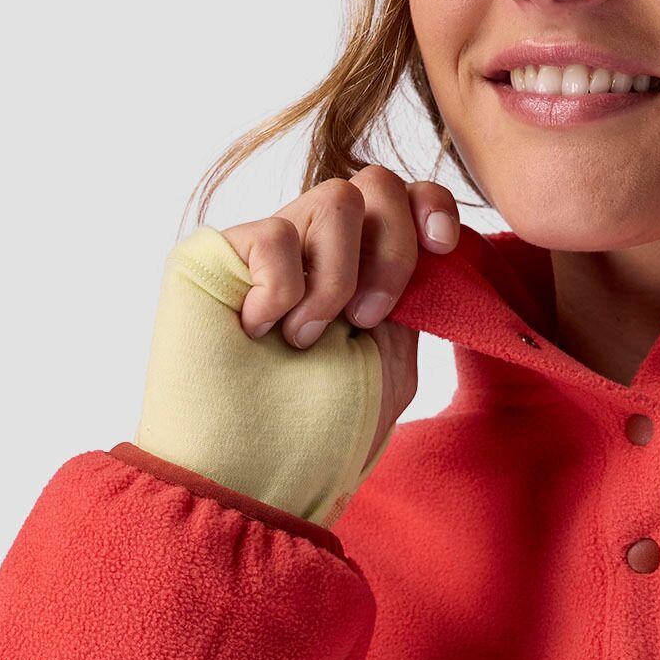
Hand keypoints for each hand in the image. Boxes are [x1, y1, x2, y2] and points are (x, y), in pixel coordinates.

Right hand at [219, 166, 460, 466]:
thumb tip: (429, 239)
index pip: (404, 198)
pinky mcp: (216, 254)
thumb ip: (412, 296)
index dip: (431, 204)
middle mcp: (316, 253)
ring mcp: (268, 251)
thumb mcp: (391, 361)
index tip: (442, 246)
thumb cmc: (324, 435)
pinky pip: (278, 235)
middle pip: (376, 183)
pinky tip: (259, 333)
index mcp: (362, 274)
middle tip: (367, 320)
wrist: (259, 477)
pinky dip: (283, 292)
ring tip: (306, 339)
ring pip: (334, 197)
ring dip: (338, 279)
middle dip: (392, 250)